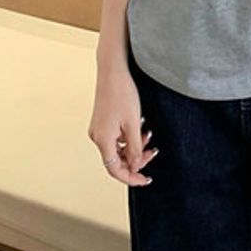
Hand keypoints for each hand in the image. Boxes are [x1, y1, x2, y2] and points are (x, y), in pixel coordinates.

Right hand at [87, 65, 157, 186]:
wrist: (112, 70)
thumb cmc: (122, 93)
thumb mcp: (133, 124)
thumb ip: (134, 148)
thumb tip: (133, 166)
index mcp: (102, 140)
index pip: (115, 169)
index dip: (131, 177)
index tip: (145, 179)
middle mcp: (97, 136)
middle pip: (116, 159)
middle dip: (136, 159)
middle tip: (152, 151)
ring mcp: (98, 128)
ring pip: (118, 148)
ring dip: (134, 146)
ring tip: (148, 136)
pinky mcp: (102, 121)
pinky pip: (115, 137)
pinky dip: (128, 137)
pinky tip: (139, 128)